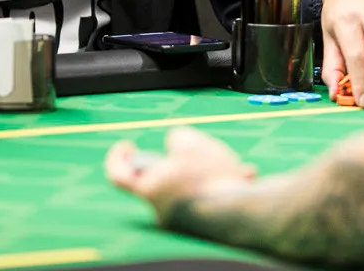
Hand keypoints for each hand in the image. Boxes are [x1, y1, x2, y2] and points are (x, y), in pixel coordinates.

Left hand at [106, 127, 255, 223]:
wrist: (242, 215)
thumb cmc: (210, 177)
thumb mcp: (191, 142)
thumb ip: (177, 137)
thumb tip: (177, 144)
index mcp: (150, 191)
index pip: (118, 175)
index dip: (118, 156)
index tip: (128, 144)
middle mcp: (161, 211)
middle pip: (161, 179)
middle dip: (182, 162)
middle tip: (199, 155)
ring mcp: (183, 222)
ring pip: (192, 188)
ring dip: (212, 173)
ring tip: (236, 166)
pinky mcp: (204, 226)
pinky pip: (209, 199)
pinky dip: (224, 186)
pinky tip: (246, 176)